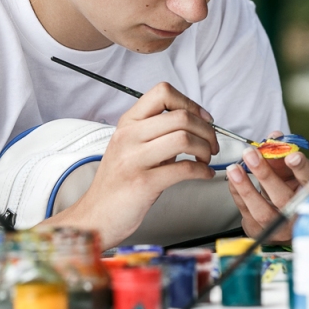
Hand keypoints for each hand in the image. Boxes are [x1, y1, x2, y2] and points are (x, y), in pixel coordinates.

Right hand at [47, 82, 216, 247]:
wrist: (97, 215)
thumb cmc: (119, 183)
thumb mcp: (132, 148)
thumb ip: (158, 133)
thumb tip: (195, 125)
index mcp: (128, 123)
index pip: (163, 93)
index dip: (190, 104)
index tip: (203, 119)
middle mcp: (128, 136)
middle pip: (180, 117)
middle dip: (206, 131)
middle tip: (212, 145)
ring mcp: (134, 159)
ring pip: (183, 138)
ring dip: (205, 149)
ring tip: (206, 159)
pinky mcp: (143, 182)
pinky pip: (183, 169)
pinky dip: (202, 171)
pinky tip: (203, 174)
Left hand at [226, 131, 308, 242]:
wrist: (287, 224)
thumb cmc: (291, 192)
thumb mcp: (292, 173)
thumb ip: (283, 154)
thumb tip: (274, 137)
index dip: (301, 168)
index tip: (291, 156)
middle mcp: (298, 213)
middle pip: (284, 198)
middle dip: (266, 175)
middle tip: (251, 154)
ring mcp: (280, 226)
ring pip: (263, 211)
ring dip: (246, 187)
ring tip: (235, 168)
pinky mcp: (262, 231)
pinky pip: (247, 213)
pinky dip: (238, 194)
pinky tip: (233, 179)